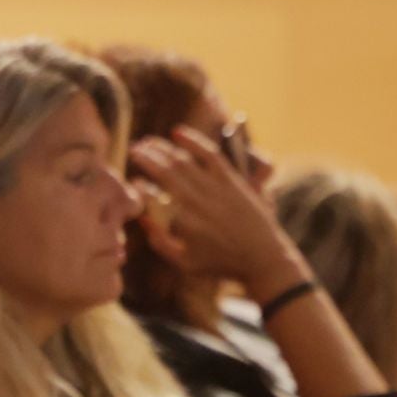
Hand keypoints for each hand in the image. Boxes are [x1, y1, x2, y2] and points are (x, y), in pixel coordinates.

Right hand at [128, 128, 307, 299]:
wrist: (263, 258)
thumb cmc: (221, 264)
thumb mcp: (184, 262)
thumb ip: (159, 242)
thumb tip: (143, 218)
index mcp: (182, 223)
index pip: (152, 196)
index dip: (139, 186)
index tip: (134, 182)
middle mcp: (196, 202)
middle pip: (164, 171)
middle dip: (146, 158)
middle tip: (133, 151)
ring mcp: (215, 188)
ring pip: (182, 161)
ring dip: (161, 148)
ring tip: (147, 142)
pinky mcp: (231, 180)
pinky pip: (209, 154)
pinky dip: (192, 141)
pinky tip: (177, 133)